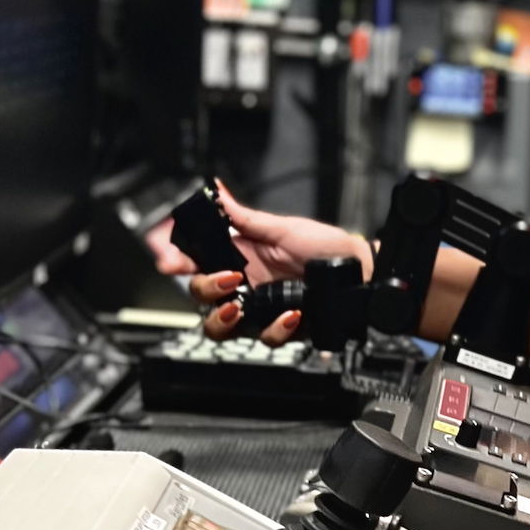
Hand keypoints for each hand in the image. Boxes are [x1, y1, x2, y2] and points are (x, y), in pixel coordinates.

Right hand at [145, 182, 368, 343]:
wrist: (358, 269)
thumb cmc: (323, 247)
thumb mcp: (283, 228)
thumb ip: (245, 218)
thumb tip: (216, 191)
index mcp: (239, 259)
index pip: (198, 263)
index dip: (178, 264)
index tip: (171, 263)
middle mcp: (244, 287)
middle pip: (202, 298)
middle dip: (204, 290)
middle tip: (227, 279)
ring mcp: (260, 310)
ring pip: (222, 328)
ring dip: (224, 319)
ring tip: (240, 306)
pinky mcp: (281, 329)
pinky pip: (266, 338)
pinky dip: (276, 328)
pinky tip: (291, 314)